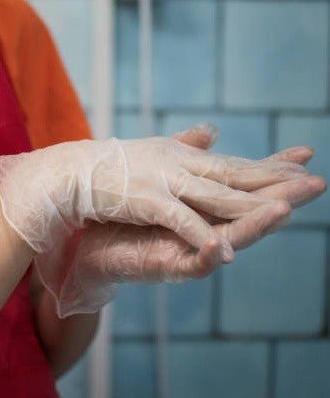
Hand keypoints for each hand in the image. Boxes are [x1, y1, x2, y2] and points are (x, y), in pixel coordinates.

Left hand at [48, 126, 324, 316]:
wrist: (90, 241)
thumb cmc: (127, 210)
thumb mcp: (161, 179)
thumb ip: (185, 156)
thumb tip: (211, 132)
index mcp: (201, 206)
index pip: (243, 184)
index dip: (272, 168)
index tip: (303, 151)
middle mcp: (203, 230)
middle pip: (247, 211)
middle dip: (281, 196)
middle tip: (315, 182)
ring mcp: (187, 249)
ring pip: (229, 239)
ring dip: (255, 225)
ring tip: (284, 209)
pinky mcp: (167, 265)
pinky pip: (191, 262)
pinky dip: (207, 255)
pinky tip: (223, 247)